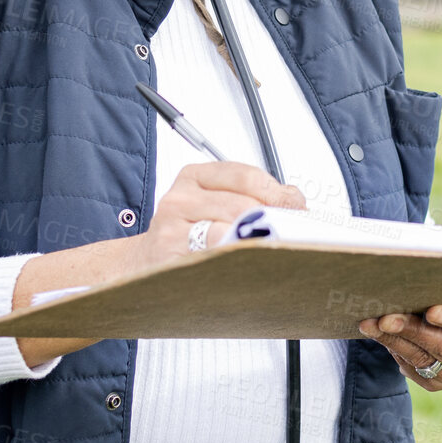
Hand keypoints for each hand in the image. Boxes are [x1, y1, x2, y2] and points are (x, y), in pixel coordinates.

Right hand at [136, 161, 304, 270]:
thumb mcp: (215, 201)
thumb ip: (253, 195)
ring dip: (255, 244)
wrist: (144, 264)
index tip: (297, 208)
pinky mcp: (169, 259)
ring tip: (271, 251)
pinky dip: (234, 262)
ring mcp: (172, 229)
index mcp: (195, 177)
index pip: (246, 177)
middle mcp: (180, 199)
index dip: (278, 194)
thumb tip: (294, 199)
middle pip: (241, 206)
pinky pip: (212, 259)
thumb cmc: (187, 233)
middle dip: (272, 221)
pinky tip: (244, 265)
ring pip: (228, 233)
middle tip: (290, 234)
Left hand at [358, 305, 441, 390]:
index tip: (431, 310)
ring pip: (424, 359)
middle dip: (414, 330)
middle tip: (388, 317)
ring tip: (372, 324)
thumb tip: (424, 276)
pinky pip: (413, 369)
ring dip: (394, 340)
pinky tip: (378, 334)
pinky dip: (394, 349)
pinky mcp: (439, 386)